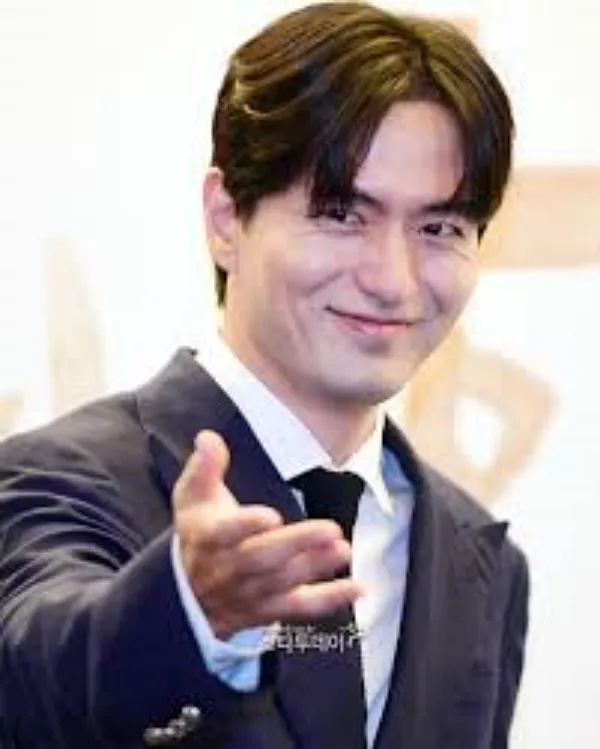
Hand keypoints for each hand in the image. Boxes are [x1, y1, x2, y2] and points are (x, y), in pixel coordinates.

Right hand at [173, 430, 361, 638]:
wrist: (188, 591)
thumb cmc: (199, 532)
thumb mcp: (193, 496)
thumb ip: (205, 466)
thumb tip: (209, 438)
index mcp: (208, 537)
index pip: (224, 534)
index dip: (246, 526)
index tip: (271, 516)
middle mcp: (227, 569)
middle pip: (261, 559)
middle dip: (296, 545)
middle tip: (330, 529)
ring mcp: (249, 593)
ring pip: (282, 583)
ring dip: (315, 567)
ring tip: (343, 549)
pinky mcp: (269, 609)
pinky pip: (300, 608)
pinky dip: (330, 600)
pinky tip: (357, 588)